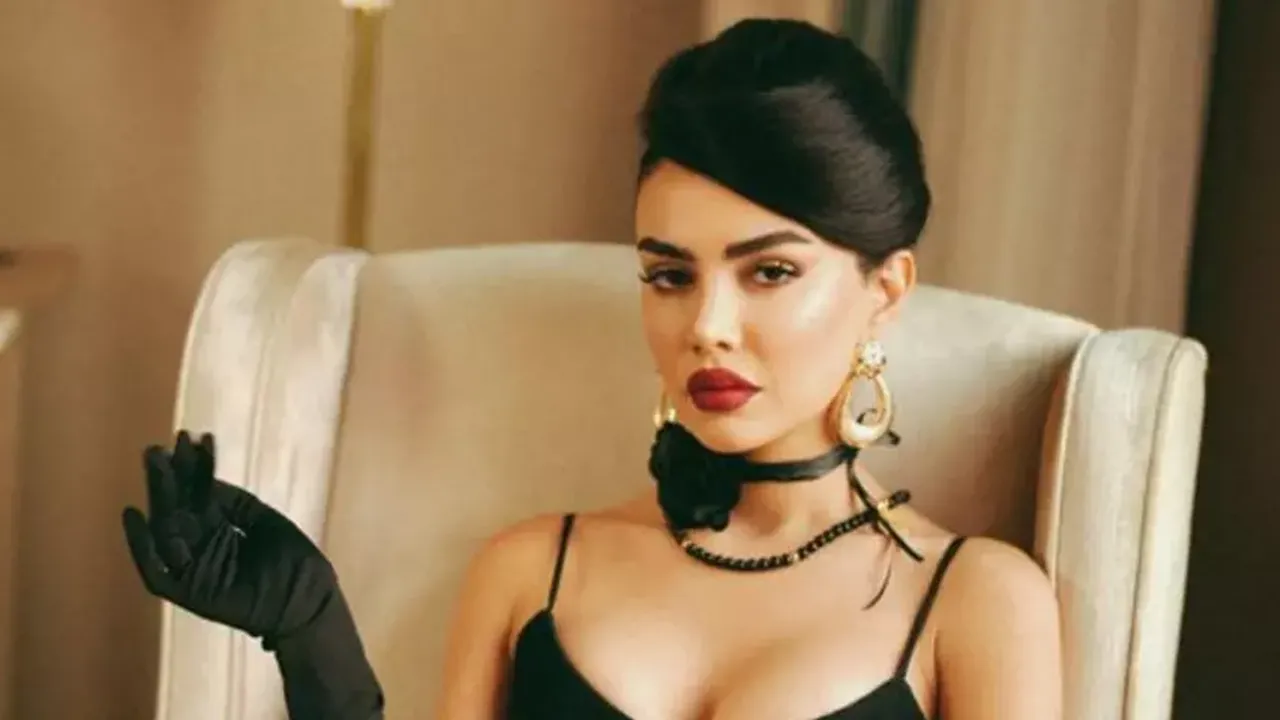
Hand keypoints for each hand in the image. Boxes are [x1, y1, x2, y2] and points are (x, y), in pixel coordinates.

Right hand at [122, 430, 334, 642]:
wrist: (308, 602)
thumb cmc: (294, 563)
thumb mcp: (265, 522)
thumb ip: (234, 503)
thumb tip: (204, 480)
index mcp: (222, 529)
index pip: (200, 494)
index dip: (194, 467)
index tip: (189, 437)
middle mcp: (203, 546)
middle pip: (178, 508)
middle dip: (169, 477)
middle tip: (157, 447)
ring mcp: (195, 569)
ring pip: (166, 531)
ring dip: (159, 497)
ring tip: (154, 464)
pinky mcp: (190, 592)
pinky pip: (156, 572)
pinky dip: (142, 547)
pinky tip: (135, 514)